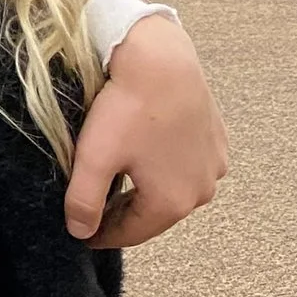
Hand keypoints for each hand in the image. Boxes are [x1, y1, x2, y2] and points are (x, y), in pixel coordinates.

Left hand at [69, 14, 225, 246]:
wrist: (161, 60)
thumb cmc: (127, 108)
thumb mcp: (94, 158)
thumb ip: (84, 201)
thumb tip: (80, 233)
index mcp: (173, 202)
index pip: (132, 234)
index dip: (103, 236)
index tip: (82, 234)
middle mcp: (202, 190)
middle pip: (155, 214)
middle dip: (125, 215)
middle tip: (95, 211)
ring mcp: (214, 164)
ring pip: (173, 189)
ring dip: (146, 192)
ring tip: (117, 185)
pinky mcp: (217, 140)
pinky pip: (186, 165)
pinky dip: (165, 168)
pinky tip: (144, 156)